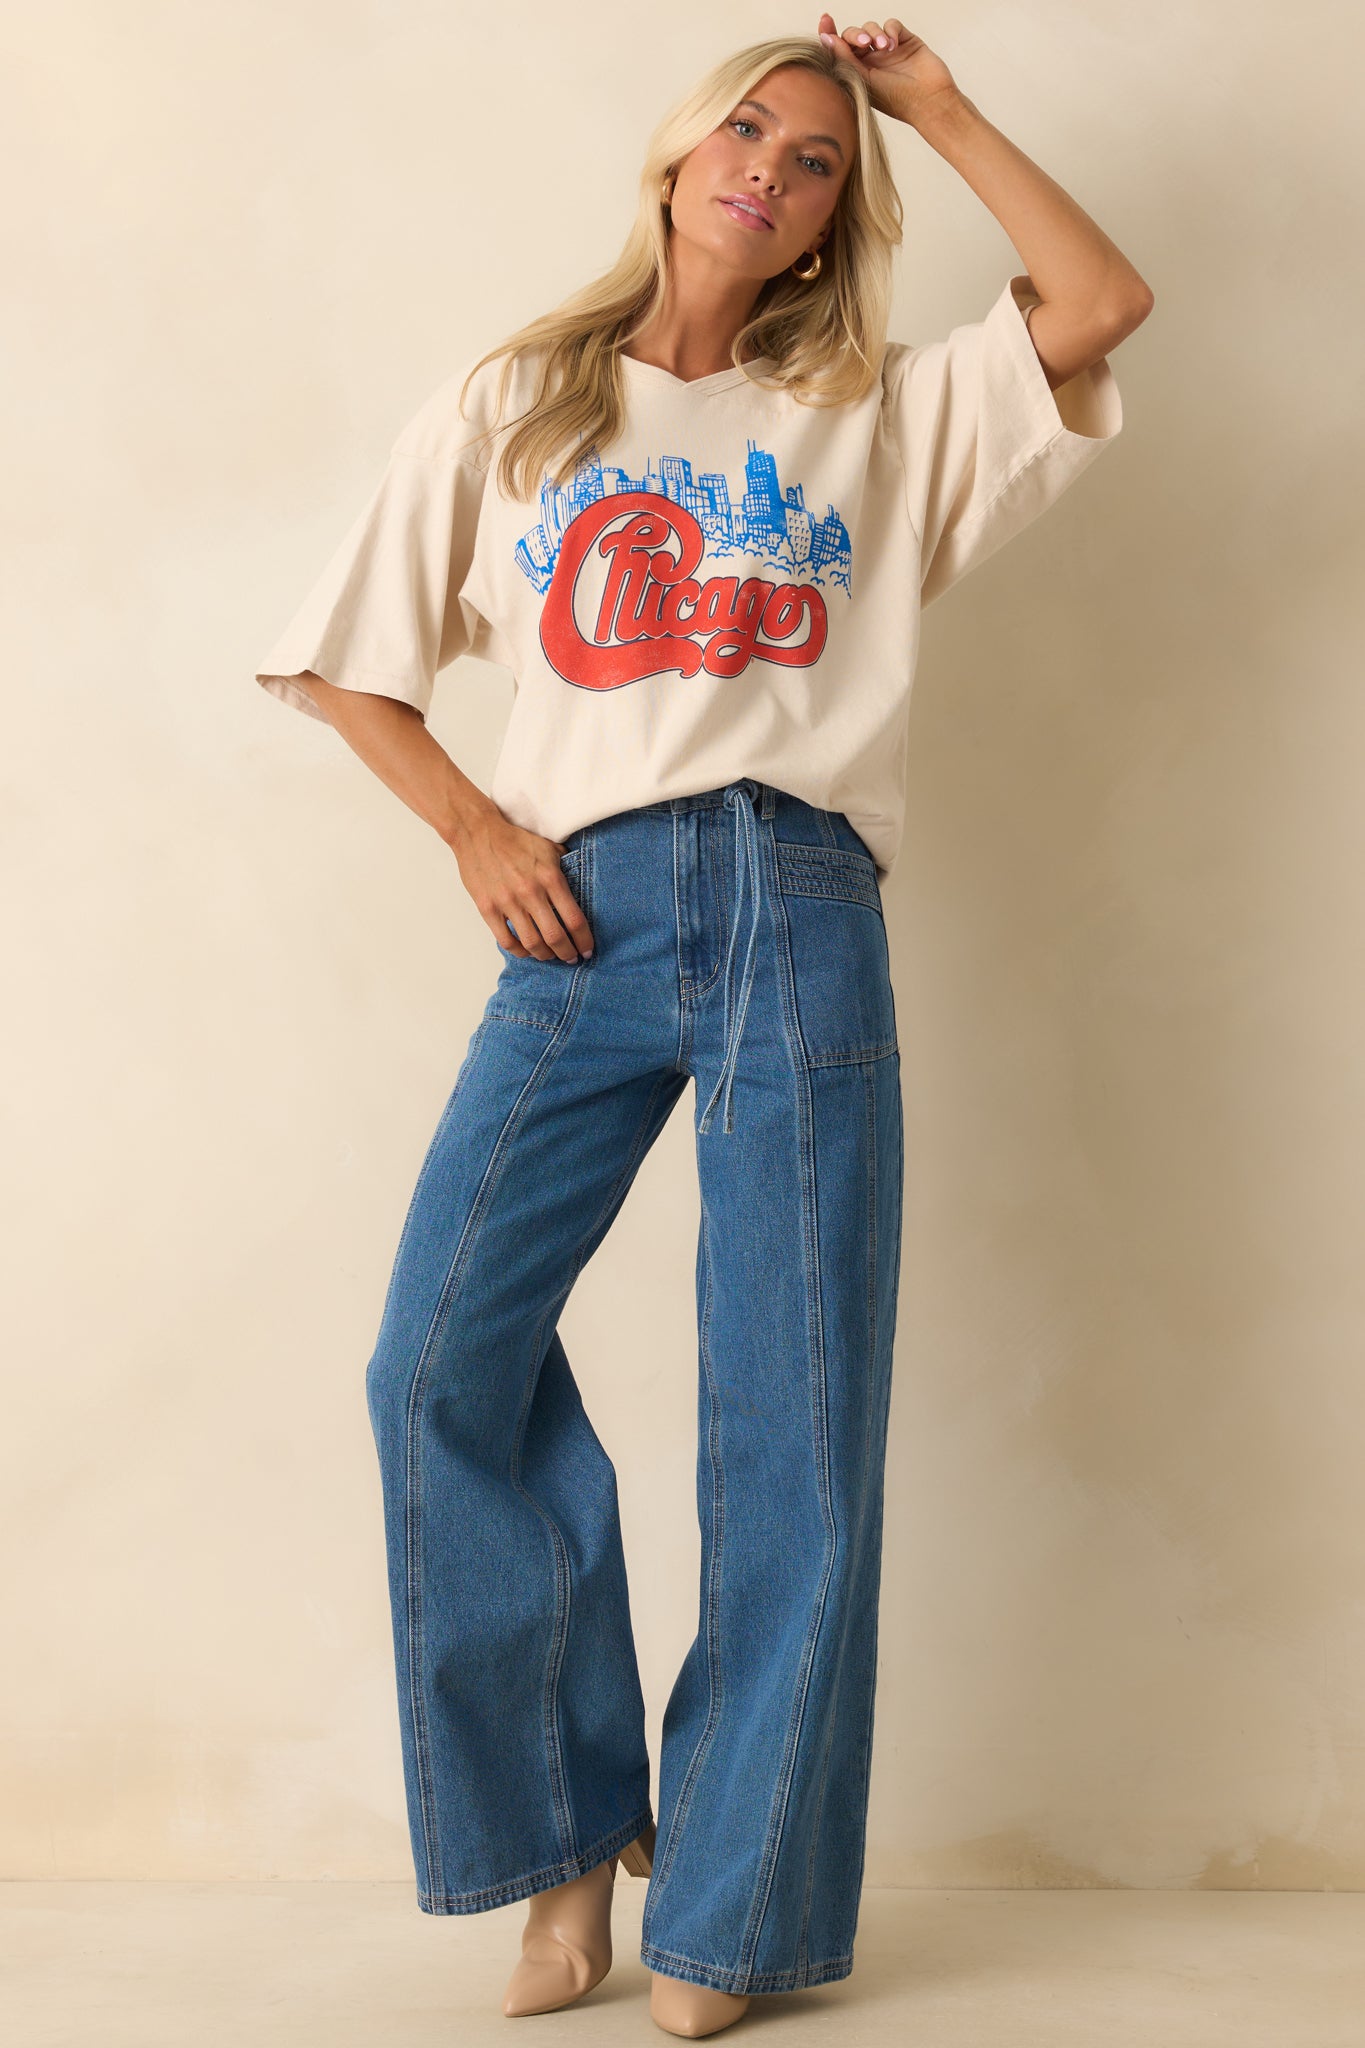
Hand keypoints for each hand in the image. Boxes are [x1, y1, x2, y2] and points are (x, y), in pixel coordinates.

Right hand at [451, 802, 592, 962]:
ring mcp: (508, 902)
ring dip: (545, 955)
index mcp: (550, 878)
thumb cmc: (515, 840)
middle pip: (556, 937)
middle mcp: (531, 893)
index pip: (574, 919)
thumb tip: (581, 884)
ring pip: (532, 943)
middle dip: (568, 953)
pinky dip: (520, 951)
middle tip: (572, 958)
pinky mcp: (488, 908)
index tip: (588, 949)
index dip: (584, 940)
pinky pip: (507, 940)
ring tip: (550, 956)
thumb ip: (566, 867)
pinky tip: (527, 951)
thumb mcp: (549, 848)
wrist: (478, 832)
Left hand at [816, 15, 959, 126]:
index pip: (840, 50)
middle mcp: (871, 61)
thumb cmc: (897, 100)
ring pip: (871, 27)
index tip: (825, 20)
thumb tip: (825, 38)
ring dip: (875, 33)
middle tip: (865, 44)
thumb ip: (844, 58)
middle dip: (856, 35)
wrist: (929, 100)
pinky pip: (891, 24)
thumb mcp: (864, 80)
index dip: (831, 34)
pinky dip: (890, 30)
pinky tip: (894, 45)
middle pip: (854, 35)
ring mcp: (888, 50)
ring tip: (885, 48)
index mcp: (858, 74)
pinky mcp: (905, 40)